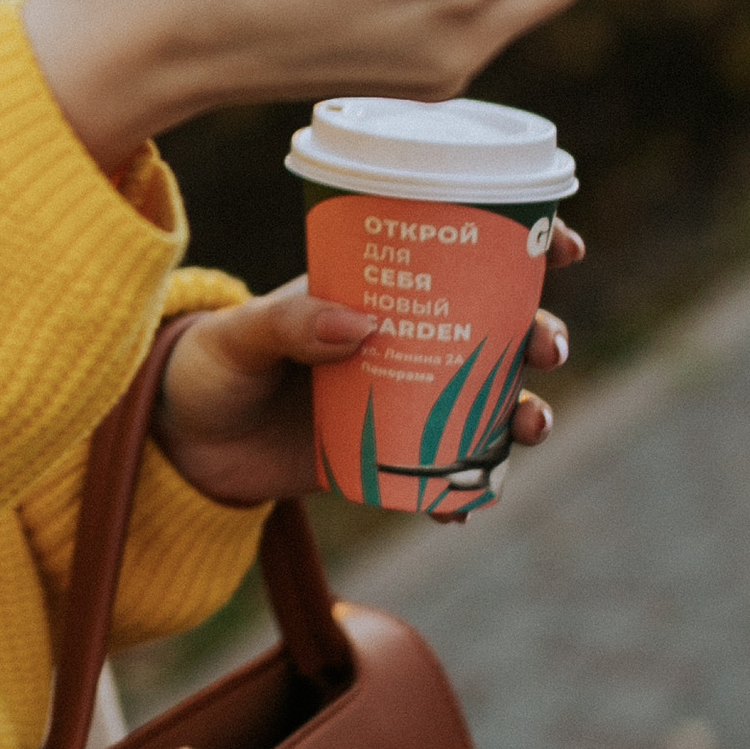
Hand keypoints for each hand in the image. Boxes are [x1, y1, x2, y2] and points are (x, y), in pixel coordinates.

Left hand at [151, 223, 584, 506]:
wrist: (185, 446)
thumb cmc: (209, 367)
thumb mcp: (239, 337)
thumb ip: (287, 324)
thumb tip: (358, 325)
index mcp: (377, 289)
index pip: (460, 252)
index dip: (522, 245)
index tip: (564, 243)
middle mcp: (404, 340)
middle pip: (498, 330)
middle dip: (541, 334)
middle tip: (547, 347)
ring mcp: (404, 400)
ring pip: (490, 403)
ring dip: (525, 413)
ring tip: (528, 427)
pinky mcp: (391, 458)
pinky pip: (449, 474)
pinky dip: (467, 489)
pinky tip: (466, 505)